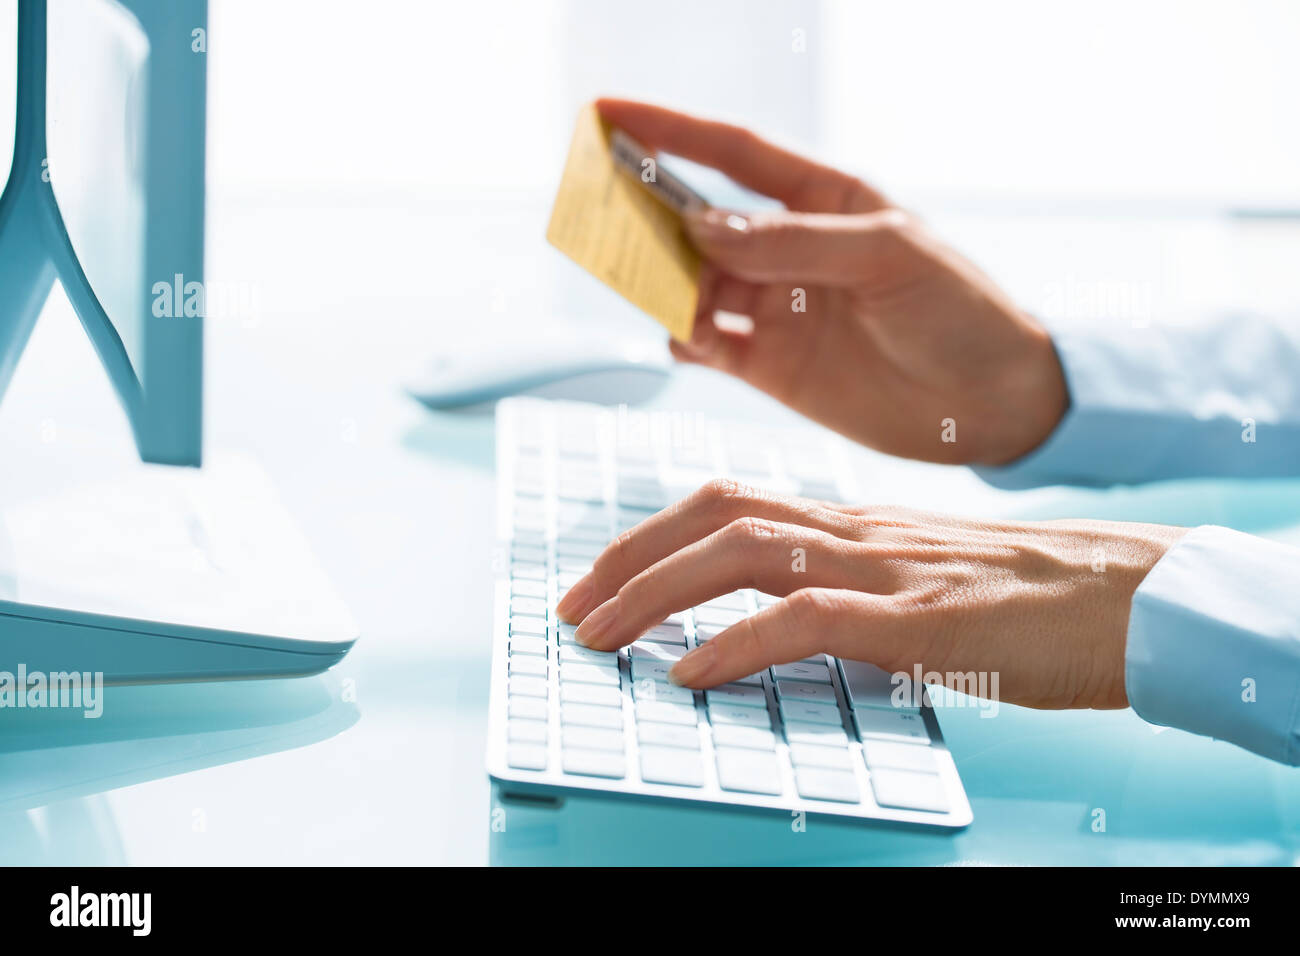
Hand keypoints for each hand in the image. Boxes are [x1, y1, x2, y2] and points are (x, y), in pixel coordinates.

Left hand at [555, 480, 1185, 708]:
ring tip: (601, 636)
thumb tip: (772, 623)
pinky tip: (694, 674)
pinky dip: (737, 642)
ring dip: (655, 593)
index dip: (650, 536)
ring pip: (742, 551)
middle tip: (572, 610)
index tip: (600, 579)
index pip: (727, 502)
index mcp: (850, 520)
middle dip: (627, 559)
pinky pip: (806, 618)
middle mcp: (853, 528)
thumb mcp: (913, 578)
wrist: (1127, 596)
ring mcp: (884, 567)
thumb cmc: (1023, 595)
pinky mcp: (918, 619)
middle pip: (713, 513)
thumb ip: (844, 587)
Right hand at [596, 98, 1068, 466]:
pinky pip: (706, 344)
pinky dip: (683, 337)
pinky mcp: (770, 365)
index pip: (733, 154)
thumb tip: (702, 228)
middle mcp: (789, 250)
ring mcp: (776, 308)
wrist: (992, 406)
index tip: (608, 112)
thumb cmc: (959, 312)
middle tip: (601, 212)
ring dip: (663, 282)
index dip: (670, 130)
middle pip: (699, 220)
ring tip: (643, 284)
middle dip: (649, 213)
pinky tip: (683, 337)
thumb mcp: (888, 258)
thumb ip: (794, 243)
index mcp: (824, 199)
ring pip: (693, 284)